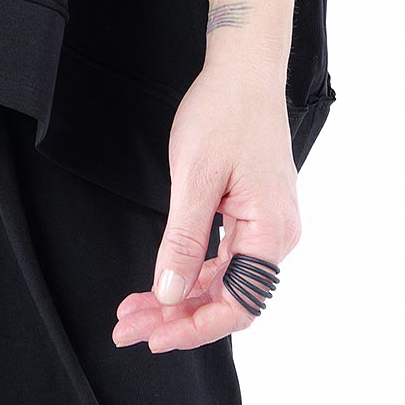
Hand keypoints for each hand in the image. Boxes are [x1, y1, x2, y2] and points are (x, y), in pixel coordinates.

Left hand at [111, 61, 299, 352]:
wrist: (243, 68)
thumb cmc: (224, 112)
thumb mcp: (195, 177)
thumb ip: (184, 240)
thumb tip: (169, 293)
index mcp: (271, 231)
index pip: (237, 304)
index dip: (194, 327)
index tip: (154, 336)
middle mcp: (276, 236)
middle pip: (226, 297)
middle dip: (176, 316)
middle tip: (128, 328)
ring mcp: (266, 225)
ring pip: (221, 280)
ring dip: (179, 296)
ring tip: (134, 310)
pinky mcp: (252, 213)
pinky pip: (224, 256)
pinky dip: (190, 269)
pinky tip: (160, 281)